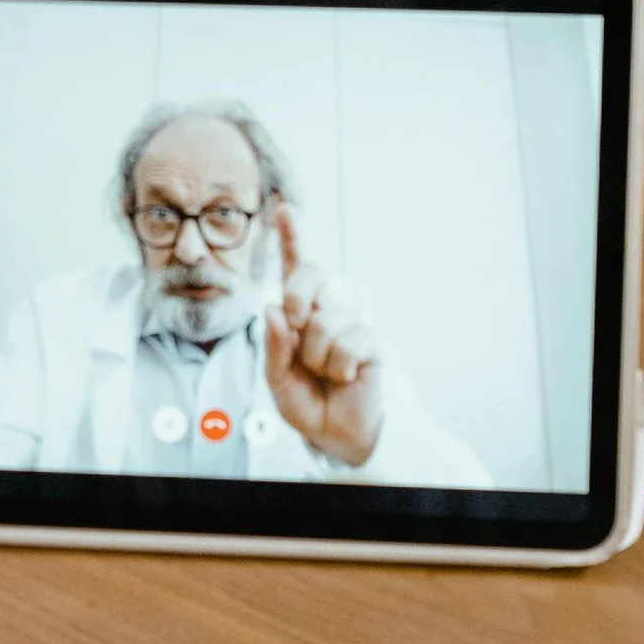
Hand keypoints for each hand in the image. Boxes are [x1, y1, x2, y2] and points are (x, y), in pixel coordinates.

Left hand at [262, 199, 384, 466]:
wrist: (339, 435)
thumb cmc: (309, 404)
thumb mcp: (277, 380)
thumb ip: (272, 347)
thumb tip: (272, 308)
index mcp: (298, 317)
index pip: (294, 273)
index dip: (291, 239)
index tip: (283, 208)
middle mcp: (325, 312)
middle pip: (310, 276)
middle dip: (297, 298)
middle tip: (297, 328)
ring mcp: (350, 324)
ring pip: (323, 321)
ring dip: (316, 357)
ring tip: (325, 375)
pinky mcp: (371, 341)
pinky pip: (347, 344)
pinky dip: (339, 367)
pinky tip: (346, 377)